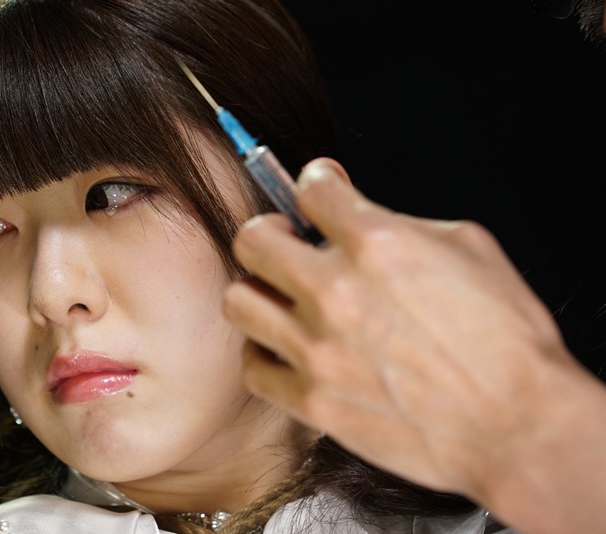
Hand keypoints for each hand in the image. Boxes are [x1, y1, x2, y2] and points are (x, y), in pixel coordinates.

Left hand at [223, 158, 605, 531]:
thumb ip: (403, 225)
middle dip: (268, 232)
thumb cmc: (506, 341)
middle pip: (252, 239)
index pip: (311, 189)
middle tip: (286, 243)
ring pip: (239, 301)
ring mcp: (317, 349)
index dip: (317, 183)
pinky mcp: (312, 400)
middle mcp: (335, 291)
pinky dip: (265, 355)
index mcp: (377, 243)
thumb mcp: (470, 250)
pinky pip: (253, 368)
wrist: (516, 425)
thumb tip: (362, 219)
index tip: (320, 192)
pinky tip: (287, 352)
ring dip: (259, 293)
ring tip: (283, 301)